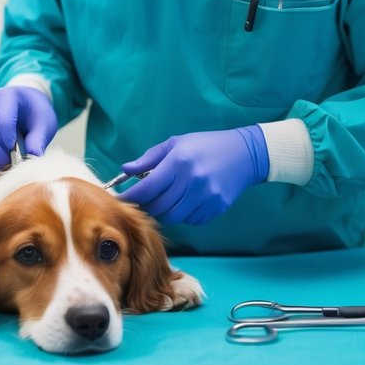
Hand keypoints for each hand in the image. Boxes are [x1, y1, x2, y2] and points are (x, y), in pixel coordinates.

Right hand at [0, 86, 58, 169]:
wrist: (23, 104)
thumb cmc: (34, 113)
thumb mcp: (44, 124)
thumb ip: (38, 139)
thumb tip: (34, 156)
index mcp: (6, 95)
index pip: (2, 120)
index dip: (8, 140)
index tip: (17, 154)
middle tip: (11, 162)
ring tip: (5, 164)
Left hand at [119, 126, 268, 224]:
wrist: (243, 155)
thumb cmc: (205, 146)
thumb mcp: (176, 144)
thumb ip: (149, 159)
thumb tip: (125, 170)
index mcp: (179, 162)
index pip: (147, 188)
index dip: (130, 196)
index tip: (120, 199)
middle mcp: (192, 181)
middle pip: (158, 207)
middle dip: (147, 205)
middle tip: (145, 199)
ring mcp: (205, 197)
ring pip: (173, 217)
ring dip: (164, 212)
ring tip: (166, 199)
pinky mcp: (215, 208)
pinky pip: (190, 220)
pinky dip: (184, 215)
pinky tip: (187, 201)